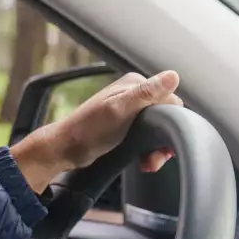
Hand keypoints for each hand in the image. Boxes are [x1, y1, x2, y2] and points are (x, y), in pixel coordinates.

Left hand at [11, 70, 182, 192]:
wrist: (65, 150)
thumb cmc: (88, 130)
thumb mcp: (119, 111)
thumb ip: (146, 94)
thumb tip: (173, 76)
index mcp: (134, 85)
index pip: (170, 99)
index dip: (172, 122)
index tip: (163, 142)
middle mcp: (133, 95)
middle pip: (165, 116)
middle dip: (163, 139)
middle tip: (155, 158)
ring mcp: (129, 111)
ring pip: (157, 129)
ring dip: (157, 148)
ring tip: (149, 162)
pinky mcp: (124, 127)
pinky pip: (146, 137)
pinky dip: (148, 151)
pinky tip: (144, 161)